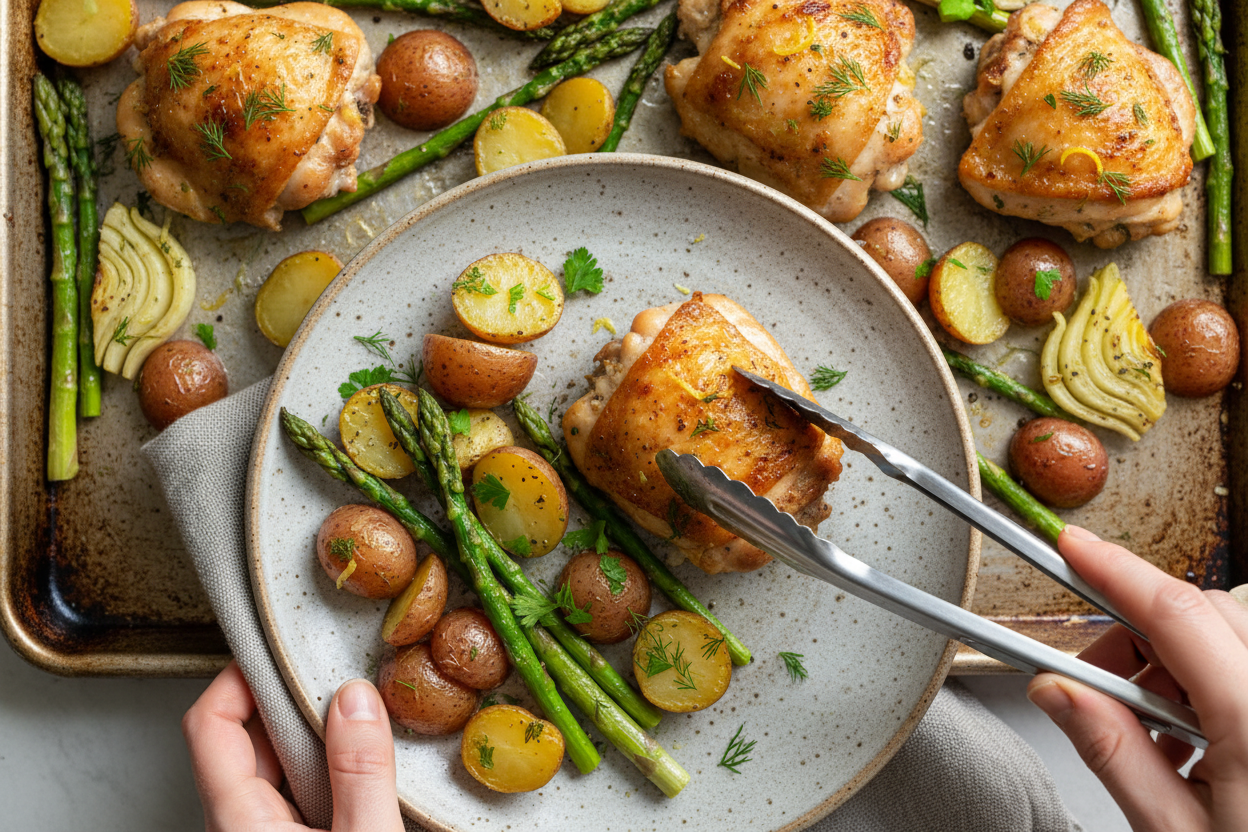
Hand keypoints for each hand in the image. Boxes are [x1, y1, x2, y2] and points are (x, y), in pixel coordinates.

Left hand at [183, 660, 403, 831]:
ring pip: (269, 771)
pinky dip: (320, 770)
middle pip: (240, 742)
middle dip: (287, 704)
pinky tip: (360, 768)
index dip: (237, 678)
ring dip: (308, 739)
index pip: (208, 724)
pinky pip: (291, 797)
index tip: (280, 655)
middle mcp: (236, 829)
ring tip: (355, 719)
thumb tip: (356, 699)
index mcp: (239, 823)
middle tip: (332, 680)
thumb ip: (360, 771)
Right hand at [1027, 526, 1247, 831]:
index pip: (1178, 615)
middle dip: (1138, 632)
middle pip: (1205, 616)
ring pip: (1234, 636)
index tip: (1074, 549)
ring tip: (1159, 734)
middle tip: (1096, 686)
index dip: (1117, 571)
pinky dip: (1216, 683)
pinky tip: (1199, 743)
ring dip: (1179, 661)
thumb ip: (1115, 754)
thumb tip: (1059, 691)